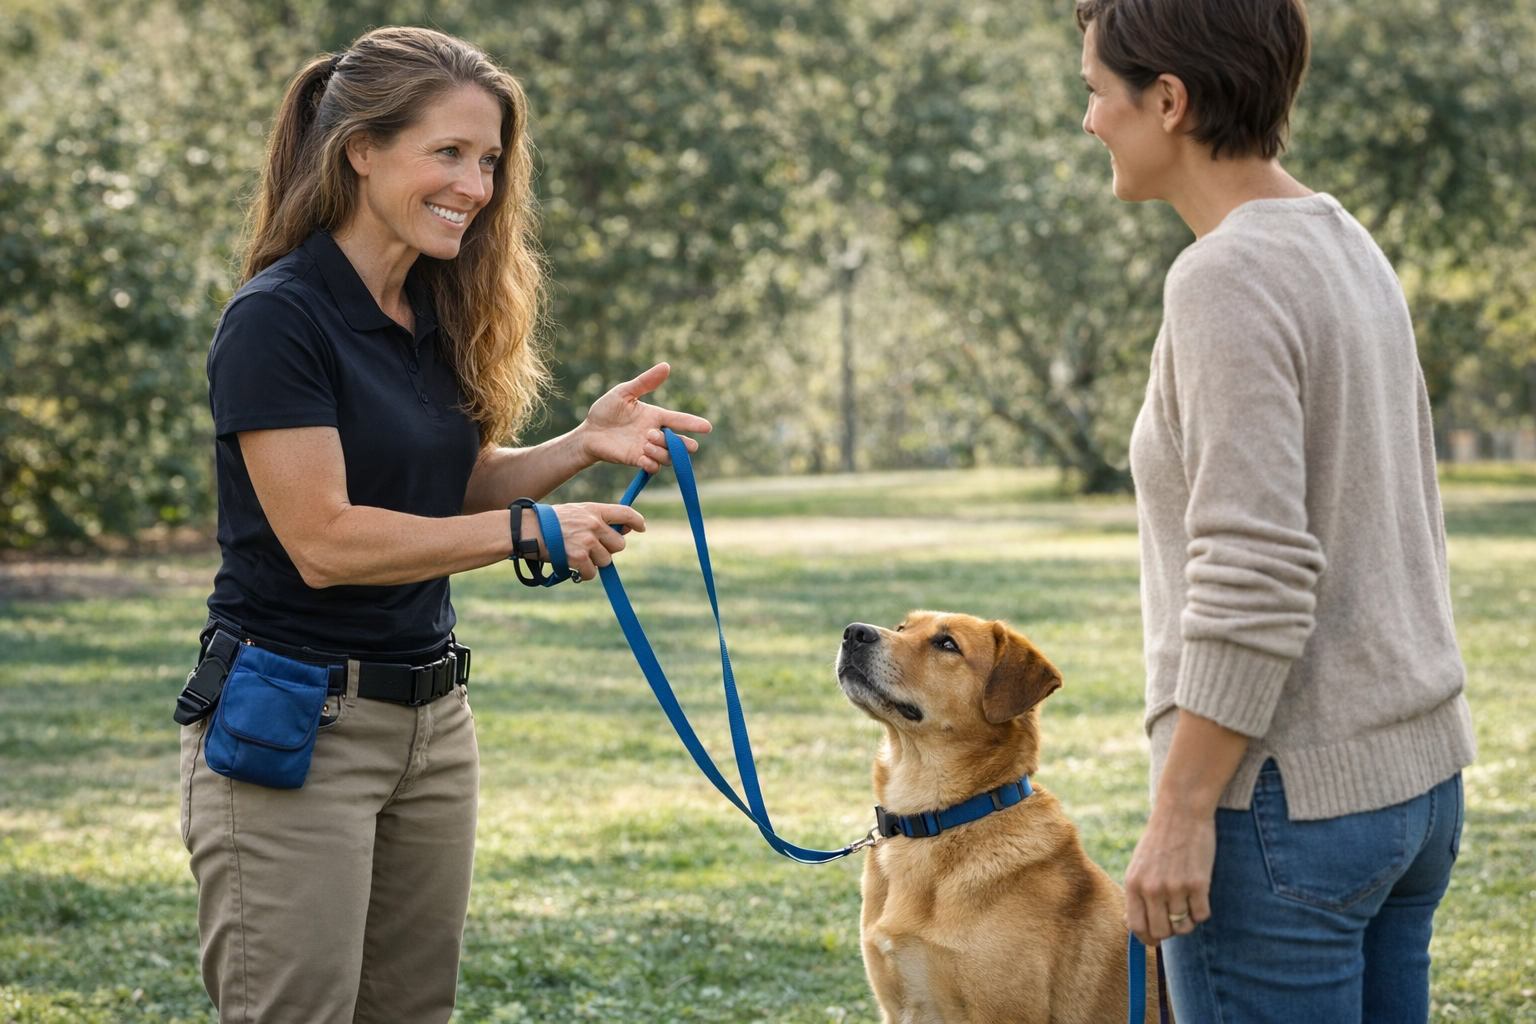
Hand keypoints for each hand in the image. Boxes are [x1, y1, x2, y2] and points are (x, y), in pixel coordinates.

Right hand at [524, 502, 644, 580]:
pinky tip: (572, 567)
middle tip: (591, 548)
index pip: (625, 513)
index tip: (641, 528)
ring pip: (606, 561)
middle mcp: (594, 524)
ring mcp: (587, 542)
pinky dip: (584, 574)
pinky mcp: (579, 558)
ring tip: (576, 555)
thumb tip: (625, 530)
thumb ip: (598, 519)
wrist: (527, 531)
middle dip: (608, 549)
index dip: (637, 521)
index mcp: (594, 510)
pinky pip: (592, 573)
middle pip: (619, 544)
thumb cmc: (550, 522)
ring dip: (594, 562)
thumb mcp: (576, 512)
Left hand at [578, 363, 711, 473]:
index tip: (707, 427)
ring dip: (661, 451)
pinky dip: (652, 464)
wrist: (589, 432)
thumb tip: (666, 366)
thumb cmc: (606, 410)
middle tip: (655, 434)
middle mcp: (655, 434)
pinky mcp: (637, 460)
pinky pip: (653, 468)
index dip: (694, 423)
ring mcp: (647, 449)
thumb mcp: (624, 392)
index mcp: (656, 416)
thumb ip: (645, 382)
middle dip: (678, 443)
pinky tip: (643, 458)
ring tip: (645, 443)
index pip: (680, 420)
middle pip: (680, 444)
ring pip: (668, 457)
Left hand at [1123, 798, 1216, 945]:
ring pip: (1183, 926)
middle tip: (1175, 920)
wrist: (1181, 813)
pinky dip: (1201, 911)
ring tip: (1187, 901)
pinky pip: (1201, 916)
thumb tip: (1131, 925)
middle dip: (1169, 932)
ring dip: (1187, 920)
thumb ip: (1136, 895)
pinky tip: (1199, 895)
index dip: (1146, 938)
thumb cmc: (1159, 841)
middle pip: (1160, 932)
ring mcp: (1175, 887)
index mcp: (1133, 884)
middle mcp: (1152, 888)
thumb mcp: (1138, 866)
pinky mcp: (1198, 884)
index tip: (1155, 939)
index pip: (1136, 927)